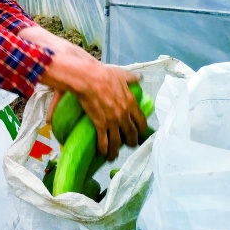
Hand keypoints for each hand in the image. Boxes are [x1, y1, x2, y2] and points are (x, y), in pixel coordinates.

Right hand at [18, 26, 146, 159]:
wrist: (88, 78)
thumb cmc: (104, 74)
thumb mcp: (121, 74)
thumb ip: (131, 78)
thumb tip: (139, 77)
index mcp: (131, 102)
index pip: (141, 120)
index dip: (142, 129)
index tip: (141, 133)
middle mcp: (124, 114)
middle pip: (132, 133)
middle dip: (132, 142)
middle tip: (129, 145)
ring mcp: (112, 121)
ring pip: (118, 141)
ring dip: (116, 150)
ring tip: (114, 155)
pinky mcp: (100, 124)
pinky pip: (103, 140)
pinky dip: (104, 148)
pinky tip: (102, 153)